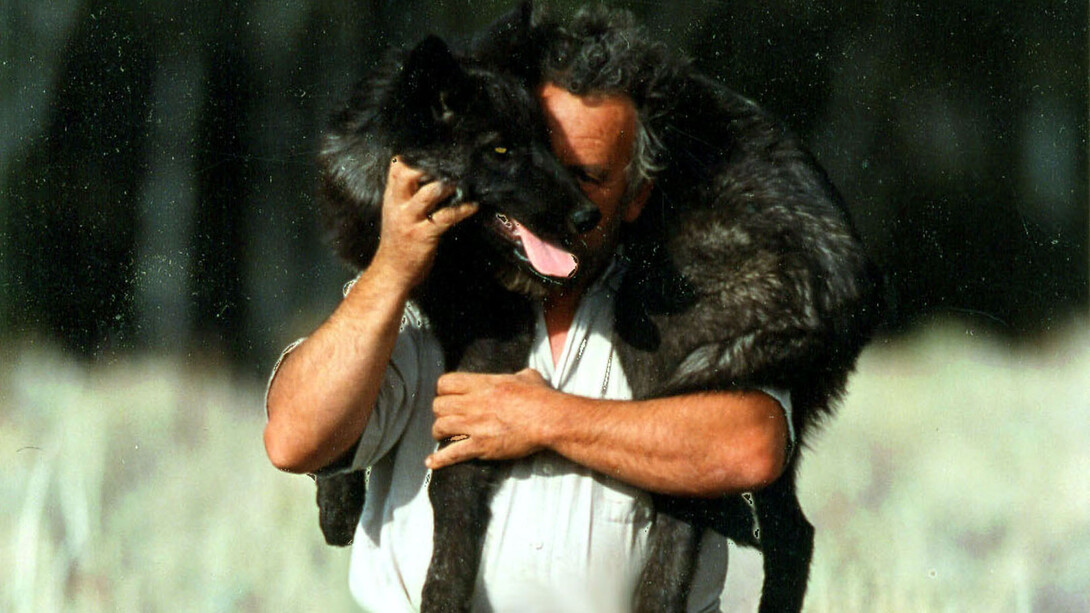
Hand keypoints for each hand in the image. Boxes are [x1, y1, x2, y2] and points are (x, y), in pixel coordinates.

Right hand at [371, 158, 478, 288]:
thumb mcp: (396, 213)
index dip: (415, 154)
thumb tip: (431, 175)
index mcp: (392, 197)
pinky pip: (446, 217)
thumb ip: (407, 194)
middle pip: (407, 172)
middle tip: (450, 162)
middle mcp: (398, 205)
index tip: (436, 149)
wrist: (391, 273)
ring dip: (449, 184)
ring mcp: (409, 219)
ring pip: (429, 193)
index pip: (397, 166)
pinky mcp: (423, 235)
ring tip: (464, 181)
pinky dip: (462, 209)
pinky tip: (473, 205)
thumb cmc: (398, 242)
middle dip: (429, 164)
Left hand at [426, 368, 555, 469]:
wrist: (548, 420)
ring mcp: (474, 425)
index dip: (443, 390)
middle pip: (438, 405)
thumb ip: (516, 375)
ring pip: (440, 426)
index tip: (447, 395)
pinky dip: (440, 459)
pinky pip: (452, 453)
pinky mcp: (480, 446)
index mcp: (483, 384)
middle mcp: (473, 403)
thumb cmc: (541, 397)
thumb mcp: (527, 376)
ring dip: (438, 432)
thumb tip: (520, 376)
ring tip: (441, 435)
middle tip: (447, 416)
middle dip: (440, 411)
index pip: (446, 382)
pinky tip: (431, 462)